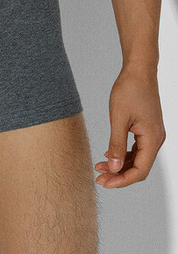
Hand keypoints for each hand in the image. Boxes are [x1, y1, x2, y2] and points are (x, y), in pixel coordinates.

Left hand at [94, 66, 165, 187]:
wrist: (138, 70)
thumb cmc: (129, 90)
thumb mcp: (118, 118)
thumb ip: (116, 144)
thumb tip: (114, 167)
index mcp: (152, 139)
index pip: (140, 171)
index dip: (122, 180)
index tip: (104, 183)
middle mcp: (156, 139)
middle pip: (139, 167)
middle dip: (118, 174)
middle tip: (98, 178)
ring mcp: (152, 134)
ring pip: (137, 158)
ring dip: (119, 164)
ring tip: (100, 167)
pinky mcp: (146, 128)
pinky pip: (136, 148)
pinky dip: (123, 154)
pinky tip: (108, 154)